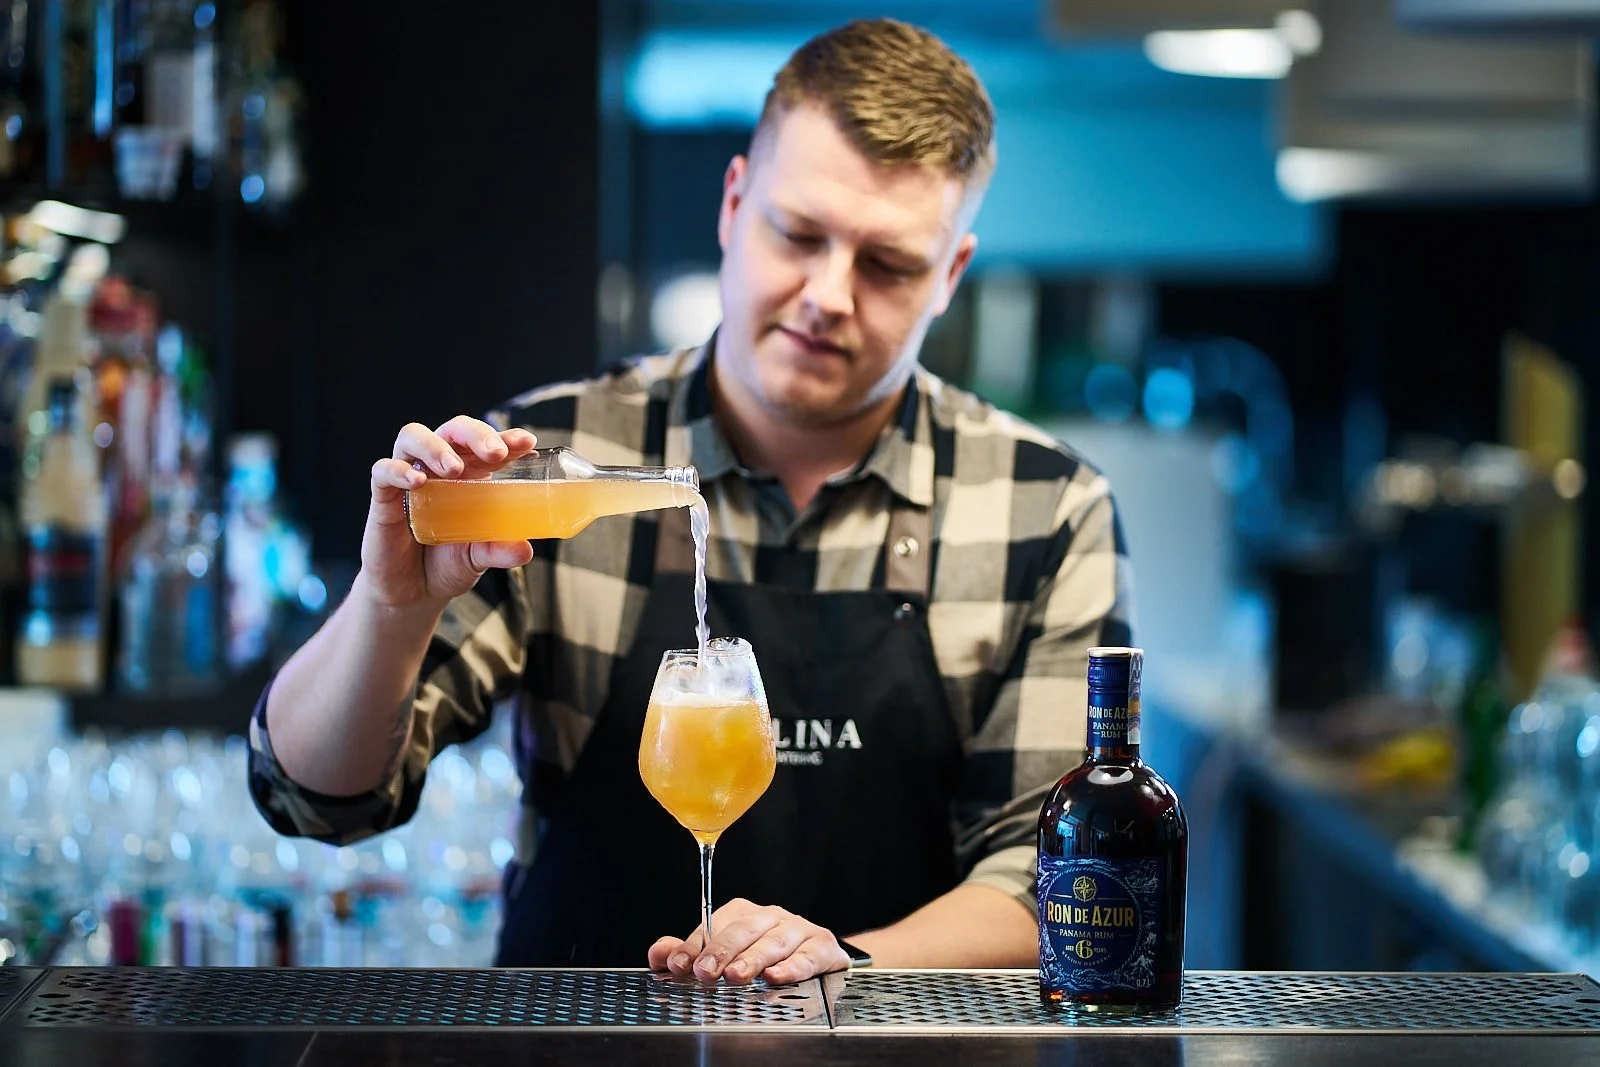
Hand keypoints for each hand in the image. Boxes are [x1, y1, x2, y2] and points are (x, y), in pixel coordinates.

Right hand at [361, 416, 537, 610]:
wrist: (412, 594)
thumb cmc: (448, 565)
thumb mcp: (480, 558)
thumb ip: (499, 551)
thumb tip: (524, 548)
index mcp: (471, 475)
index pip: (488, 445)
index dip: (506, 438)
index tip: (526, 442)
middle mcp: (439, 469)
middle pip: (453, 430)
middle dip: (476, 434)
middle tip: (494, 453)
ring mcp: (409, 480)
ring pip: (413, 437)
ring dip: (436, 446)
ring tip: (454, 468)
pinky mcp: (383, 498)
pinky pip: (382, 471)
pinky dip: (398, 470)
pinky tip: (416, 481)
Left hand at [647, 898, 850, 984]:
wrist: (820, 957)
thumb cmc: (766, 954)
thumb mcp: (726, 954)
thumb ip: (690, 954)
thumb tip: (658, 953)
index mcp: (744, 914)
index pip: (714, 926)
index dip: (694, 945)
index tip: (678, 964)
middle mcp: (770, 918)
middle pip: (743, 930)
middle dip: (721, 950)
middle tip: (704, 970)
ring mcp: (798, 930)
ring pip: (774, 942)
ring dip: (753, 959)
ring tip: (735, 975)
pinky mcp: (823, 947)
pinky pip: (808, 956)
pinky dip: (792, 967)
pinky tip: (776, 976)